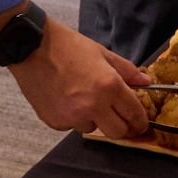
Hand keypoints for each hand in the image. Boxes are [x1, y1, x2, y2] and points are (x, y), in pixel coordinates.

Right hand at [10, 22, 150, 138]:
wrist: (31, 46)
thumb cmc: (67, 46)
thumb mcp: (101, 52)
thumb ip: (126, 70)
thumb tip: (146, 82)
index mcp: (109, 86)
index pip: (134, 114)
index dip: (141, 121)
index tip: (140, 123)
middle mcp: (92, 105)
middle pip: (117, 132)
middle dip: (121, 127)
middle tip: (118, 118)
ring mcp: (72, 116)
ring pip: (92, 128)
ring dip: (93, 119)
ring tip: (83, 98)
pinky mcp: (55, 121)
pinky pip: (71, 125)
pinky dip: (72, 116)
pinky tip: (65, 98)